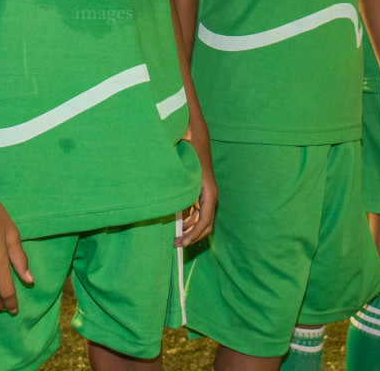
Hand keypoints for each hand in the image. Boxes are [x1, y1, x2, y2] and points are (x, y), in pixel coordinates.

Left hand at [177, 116, 215, 246]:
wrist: (195, 135)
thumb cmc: (189, 149)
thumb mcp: (183, 168)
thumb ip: (177, 184)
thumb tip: (169, 201)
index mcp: (208, 192)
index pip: (205, 221)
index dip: (194, 234)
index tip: (182, 242)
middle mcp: (210, 195)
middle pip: (206, 225)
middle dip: (193, 236)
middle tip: (176, 244)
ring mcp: (206, 194)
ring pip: (202, 220)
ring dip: (191, 230)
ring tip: (175, 237)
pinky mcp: (200, 193)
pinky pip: (197, 212)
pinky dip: (189, 220)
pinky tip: (177, 223)